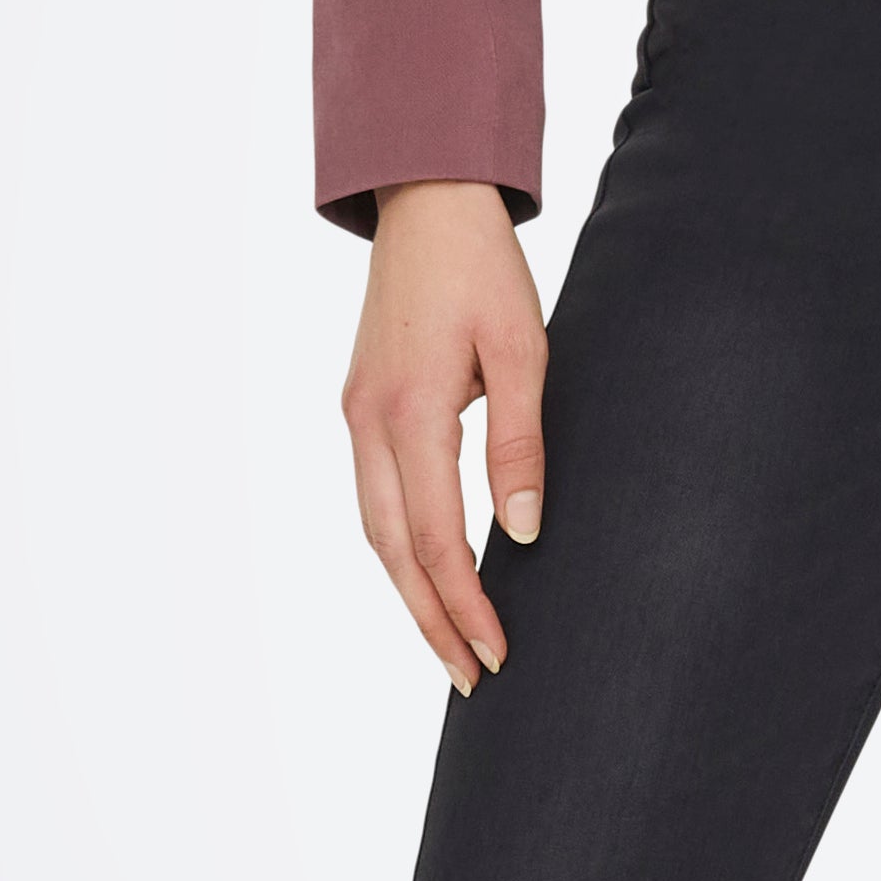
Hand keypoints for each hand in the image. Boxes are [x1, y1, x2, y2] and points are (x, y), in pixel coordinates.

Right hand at [342, 181, 547, 689]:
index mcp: (410, 412)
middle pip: (392, 552)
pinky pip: (373, 497)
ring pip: (374, 530)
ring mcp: (356, 416)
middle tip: (471, 677)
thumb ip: (520, 443)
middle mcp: (368, 423)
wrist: (426, 203)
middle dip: (431, 620)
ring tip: (450, 642)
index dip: (467, 604)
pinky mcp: (360, 406)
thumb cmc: (483, 269)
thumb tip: (524, 533)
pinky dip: (398, 548)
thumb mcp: (523, 350)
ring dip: (410, 591)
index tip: (497, 654)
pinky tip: (427, 571)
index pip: (437, 539)